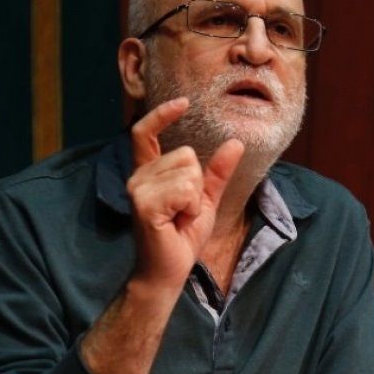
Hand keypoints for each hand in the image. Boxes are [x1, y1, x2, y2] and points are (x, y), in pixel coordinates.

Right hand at [126, 98, 244, 290]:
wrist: (168, 271)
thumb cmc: (182, 236)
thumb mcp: (205, 200)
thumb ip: (217, 172)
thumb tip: (235, 143)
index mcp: (148, 173)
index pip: (146, 133)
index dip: (162, 114)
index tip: (184, 102)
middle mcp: (138, 177)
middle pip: (186, 154)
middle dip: (197, 184)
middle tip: (183, 210)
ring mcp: (138, 190)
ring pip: (188, 172)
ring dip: (194, 199)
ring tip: (179, 217)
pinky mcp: (145, 205)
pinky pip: (185, 189)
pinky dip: (191, 207)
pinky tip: (177, 222)